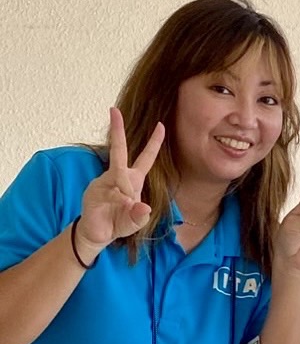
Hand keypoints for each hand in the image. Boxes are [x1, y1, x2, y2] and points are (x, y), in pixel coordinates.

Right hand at [75, 107, 164, 252]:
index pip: (146, 157)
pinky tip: (118, 205)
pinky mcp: (94, 190)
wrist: (97, 234)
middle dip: (117, 129)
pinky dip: (117, 199)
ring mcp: (104, 181)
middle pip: (119, 149)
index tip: (161, 125)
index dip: (154, 142)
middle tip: (113, 109)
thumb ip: (140, 215)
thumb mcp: (135, 222)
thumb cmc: (119, 223)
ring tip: (124, 203)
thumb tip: (143, 206)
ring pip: (119, 176)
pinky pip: (110, 190)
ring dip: (125, 188)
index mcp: (132, 179)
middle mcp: (117, 176)